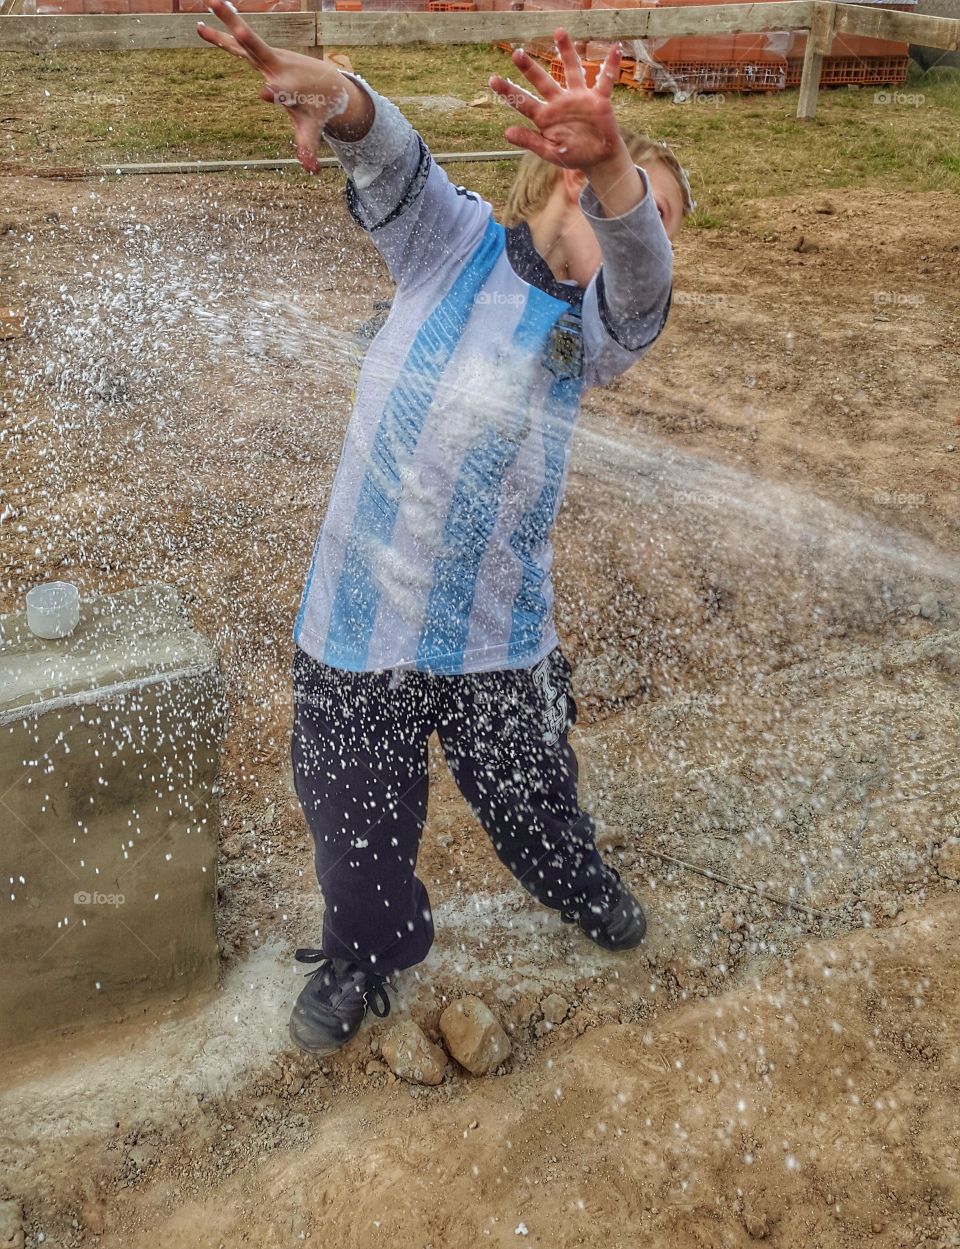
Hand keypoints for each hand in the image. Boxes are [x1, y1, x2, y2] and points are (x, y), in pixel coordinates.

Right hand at [197, 0, 372, 171]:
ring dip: (229, 21)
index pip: (282, 91)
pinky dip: (221, 34)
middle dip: (250, 42)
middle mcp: (279, 68)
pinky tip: (200, 26)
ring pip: (246, 39)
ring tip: (211, 1)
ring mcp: (269, 58)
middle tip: (239, 30)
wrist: (328, 83)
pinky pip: (238, 44)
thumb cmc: (318, 108)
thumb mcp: (312, 129)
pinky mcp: (261, 55)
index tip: (266, 94)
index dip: (275, 92)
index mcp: (291, 88)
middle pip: (262, 52)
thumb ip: (308, 147)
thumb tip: (312, 170)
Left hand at [488, 30, 628, 175]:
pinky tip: (615, 49)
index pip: (523, 102)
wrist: (598, 159)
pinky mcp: (598, 100)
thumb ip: (529, 141)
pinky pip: (605, 80)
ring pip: (571, 71)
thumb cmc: (572, 155)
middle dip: (529, 68)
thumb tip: (506, 133)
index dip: (508, 92)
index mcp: (545, 117)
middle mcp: (559, 102)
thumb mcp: (549, 152)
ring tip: (559, 32)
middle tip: (516, 53)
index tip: (492, 81)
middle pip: (542, 81)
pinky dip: (611, 66)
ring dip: (566, 52)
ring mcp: (578, 98)